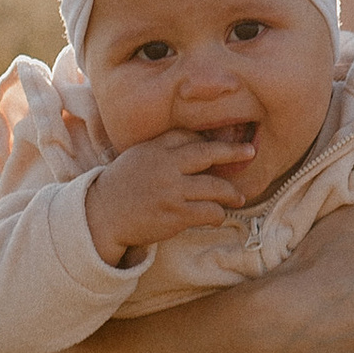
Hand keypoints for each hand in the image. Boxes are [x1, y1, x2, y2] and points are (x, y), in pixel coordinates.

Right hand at [83, 132, 249, 262]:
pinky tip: (218, 216)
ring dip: (230, 193)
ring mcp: (172, 191)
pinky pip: (208, 212)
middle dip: (233, 151)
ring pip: (214, 187)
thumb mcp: (140, 155)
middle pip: (208, 153)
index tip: (227, 143)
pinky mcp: (176, 215)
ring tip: (238, 197)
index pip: (190, 137)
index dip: (210, 140)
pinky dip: (217, 214)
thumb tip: (198, 140)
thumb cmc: (123, 183)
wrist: (103, 216)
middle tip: (250, 152)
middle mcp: (166, 167)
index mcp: (156, 149)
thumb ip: (165, 146)